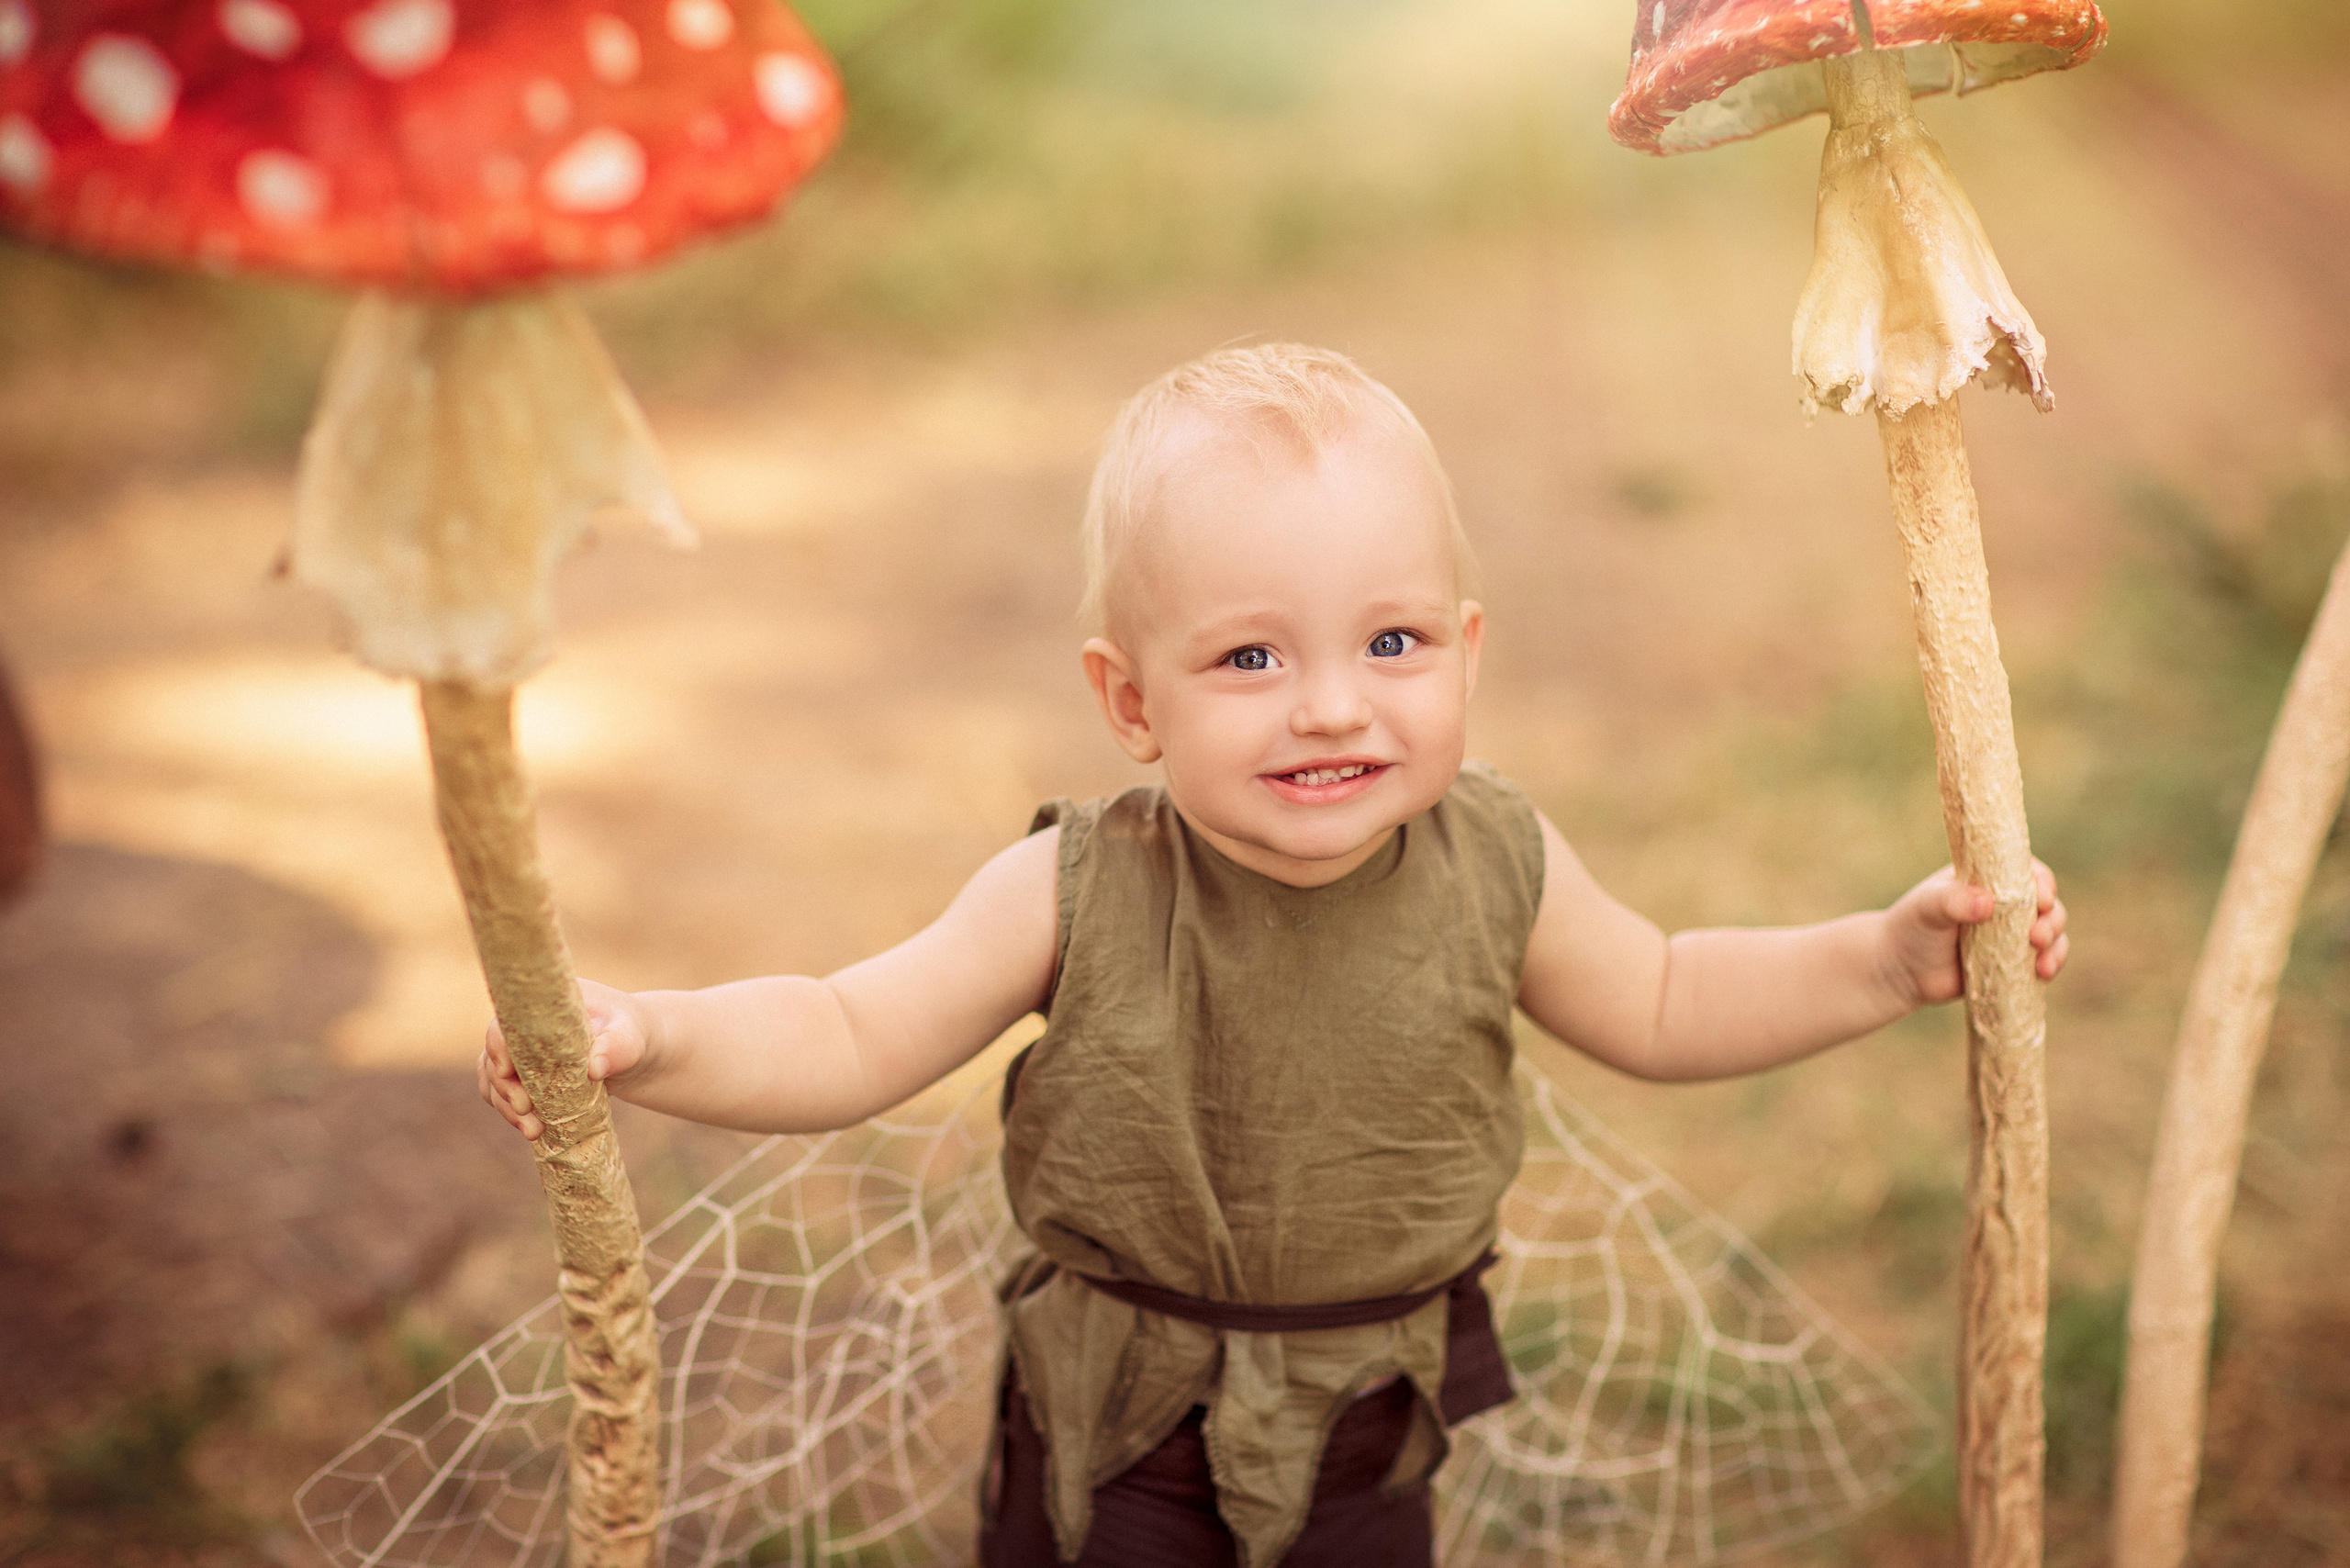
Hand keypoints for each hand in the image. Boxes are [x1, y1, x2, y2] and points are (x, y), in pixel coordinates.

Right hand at [476, 979, 650, 1140]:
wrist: (630, 1050)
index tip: (507, 1071)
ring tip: (533, 1130)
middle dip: (505, 1087)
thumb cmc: (629, 1034)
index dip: (499, 1045)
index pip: (507, 1021)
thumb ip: (615, 1049)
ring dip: (507, 1106)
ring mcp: (519, 1052)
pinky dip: (512, 1112)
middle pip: (494, 1055)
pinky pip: (504, 1094)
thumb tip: (594, 1068)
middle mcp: (523, 1026)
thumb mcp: (628, 1037)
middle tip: (526, 1110)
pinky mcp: (522, 1075)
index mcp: (542, 1005)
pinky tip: (531, 1129)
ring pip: (494, 1079)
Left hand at [1886, 860, 2068, 1005]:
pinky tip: (2042, 973)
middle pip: (2048, 904)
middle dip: (2053, 919)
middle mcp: (2007, 904)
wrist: (1899, 970)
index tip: (2041, 897)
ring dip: (2056, 945)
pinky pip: (2044, 961)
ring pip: (2052, 934)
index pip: (2027, 871)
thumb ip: (1952, 901)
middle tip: (2037, 936)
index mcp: (1988, 878)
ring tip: (2042, 963)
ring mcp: (2013, 934)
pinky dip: (2050, 965)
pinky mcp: (2014, 962)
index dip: (2042, 882)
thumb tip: (1987, 904)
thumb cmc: (1911, 928)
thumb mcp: (1926, 908)